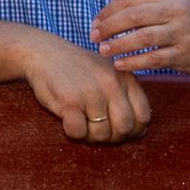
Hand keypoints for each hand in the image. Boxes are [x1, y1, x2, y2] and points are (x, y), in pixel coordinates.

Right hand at [19, 36, 152, 142]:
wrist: (45, 53)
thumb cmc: (79, 68)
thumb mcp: (110, 74)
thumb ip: (126, 97)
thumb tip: (141, 131)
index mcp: (126, 79)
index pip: (144, 116)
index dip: (134, 130)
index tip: (120, 129)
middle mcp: (112, 85)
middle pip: (125, 128)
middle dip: (113, 137)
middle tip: (99, 130)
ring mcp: (91, 93)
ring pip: (101, 134)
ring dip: (91, 136)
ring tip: (82, 123)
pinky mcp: (69, 102)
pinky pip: (79, 133)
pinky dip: (74, 133)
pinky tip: (69, 120)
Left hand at [93, 0, 189, 74]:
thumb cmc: (187, 19)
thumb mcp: (170, 1)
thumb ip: (143, 3)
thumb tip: (106, 15)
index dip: (109, 10)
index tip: (96, 22)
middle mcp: (177, 10)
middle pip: (135, 15)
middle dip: (110, 26)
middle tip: (94, 36)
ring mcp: (182, 32)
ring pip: (143, 38)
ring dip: (119, 45)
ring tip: (104, 50)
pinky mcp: (184, 53)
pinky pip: (153, 59)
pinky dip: (134, 62)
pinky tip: (120, 64)